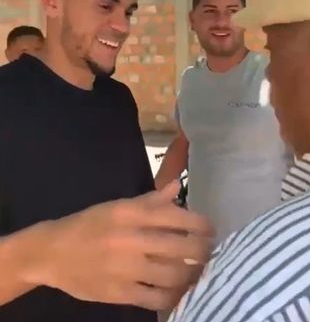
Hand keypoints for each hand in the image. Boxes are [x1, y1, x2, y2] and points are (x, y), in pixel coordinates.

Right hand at [23, 182, 213, 310]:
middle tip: (210, 252)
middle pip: (181, 247)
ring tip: (198, 272)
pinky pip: (156, 298)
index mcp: (130, 214)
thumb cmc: (88, 225)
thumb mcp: (116, 206)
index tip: (211, 229)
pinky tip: (179, 292)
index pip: (176, 217)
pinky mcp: (120, 293)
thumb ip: (149, 200)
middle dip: (203, 251)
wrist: (52, 252)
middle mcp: (131, 239)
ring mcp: (126, 268)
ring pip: (174, 275)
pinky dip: (173, 296)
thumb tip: (176, 187)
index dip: (201, 224)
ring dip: (192, 274)